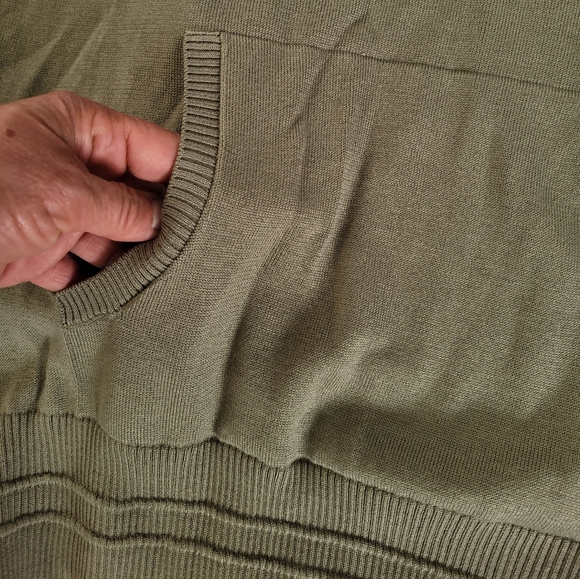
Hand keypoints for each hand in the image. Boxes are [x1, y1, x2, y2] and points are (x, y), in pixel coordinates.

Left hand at [0, 91, 179, 290]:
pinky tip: (127, 292)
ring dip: (136, 258)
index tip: (219, 207)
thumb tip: (166, 222)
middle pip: (138, 196)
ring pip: (117, 235)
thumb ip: (126, 208)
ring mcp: (62, 208)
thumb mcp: (67, 193)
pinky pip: (89, 263)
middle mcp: (76, 167)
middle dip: (163, 224)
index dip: (187, 177)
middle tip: (196, 251)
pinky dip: (105, 280)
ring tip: (167, 277)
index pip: (154, 150)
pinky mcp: (46, 246)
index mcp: (83, 131)